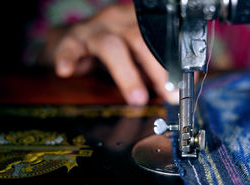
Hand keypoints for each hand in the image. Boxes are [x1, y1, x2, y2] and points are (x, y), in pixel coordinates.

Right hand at [51, 3, 177, 104]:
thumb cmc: (116, 52)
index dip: (174, 63)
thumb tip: (182, 89)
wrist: (78, 40)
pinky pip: (70, 46)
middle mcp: (119, 21)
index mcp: (140, 24)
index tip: (182, 87)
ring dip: (127, 75)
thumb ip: (159, 71)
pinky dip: (68, 58)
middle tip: (169, 95)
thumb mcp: (141, 58)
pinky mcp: (73, 39)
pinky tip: (67, 71)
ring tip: (137, 98)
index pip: (163, 38)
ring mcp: (95, 29)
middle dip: (158, 70)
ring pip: (112, 46)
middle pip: (141, 40)